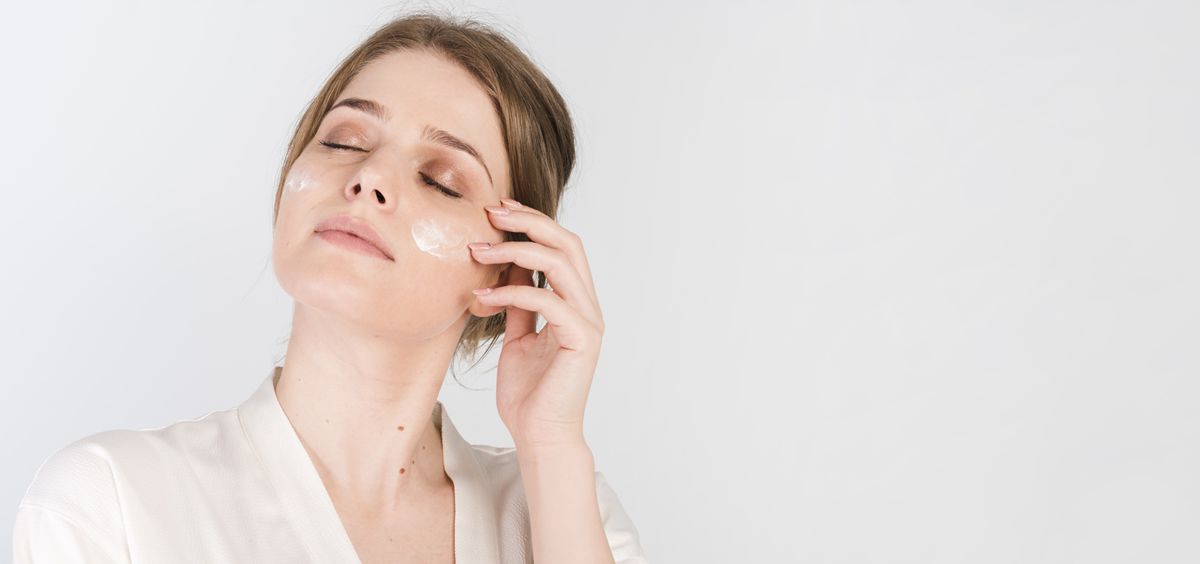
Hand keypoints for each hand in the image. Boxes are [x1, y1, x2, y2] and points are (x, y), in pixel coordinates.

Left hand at [467, 197, 605, 449]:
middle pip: (568, 243)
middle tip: (490, 213)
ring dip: (516, 250)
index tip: (496, 209)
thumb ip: (519, 300)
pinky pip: (548, 301)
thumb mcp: (517, 335)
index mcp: (576, 302)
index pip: (562, 245)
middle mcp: (588, 306)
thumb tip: (506, 264)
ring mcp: (589, 322)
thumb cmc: (528, 392)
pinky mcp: (581, 340)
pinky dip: (513, 291)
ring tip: (478, 250)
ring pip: (561, 263)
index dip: (533, 222)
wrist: (539, 436)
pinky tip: (483, 296)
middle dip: (529, 222)